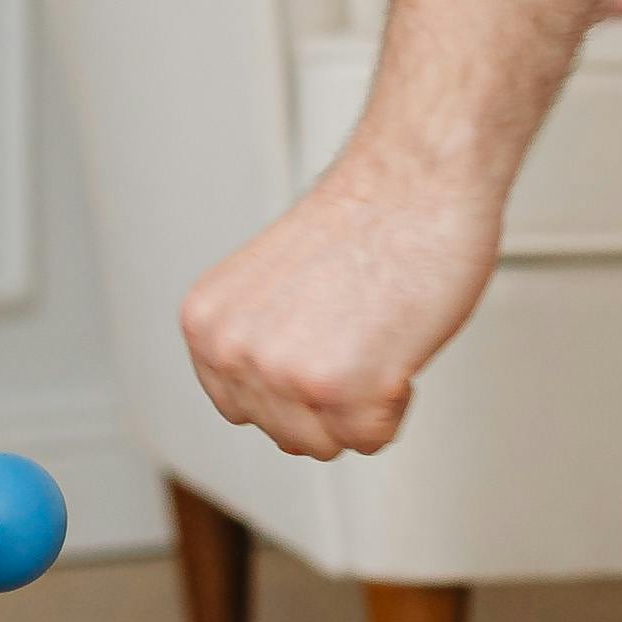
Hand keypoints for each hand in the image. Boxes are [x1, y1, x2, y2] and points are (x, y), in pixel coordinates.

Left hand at [181, 164, 506, 458]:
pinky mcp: (340, 388)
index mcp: (207, 325)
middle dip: (331, 396)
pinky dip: (396, 403)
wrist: (415, 178)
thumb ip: (254, 345)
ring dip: (363, 401)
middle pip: (286, 433)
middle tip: (355, 328)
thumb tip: (267, 406)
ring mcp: (283, 372)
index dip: (293, 383)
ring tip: (372, 332)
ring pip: (328, 443)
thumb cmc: (364, 220)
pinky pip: (373, 439)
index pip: (242, 408)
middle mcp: (233, 350)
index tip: (321, 336)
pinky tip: (394, 344)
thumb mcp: (267, 290)